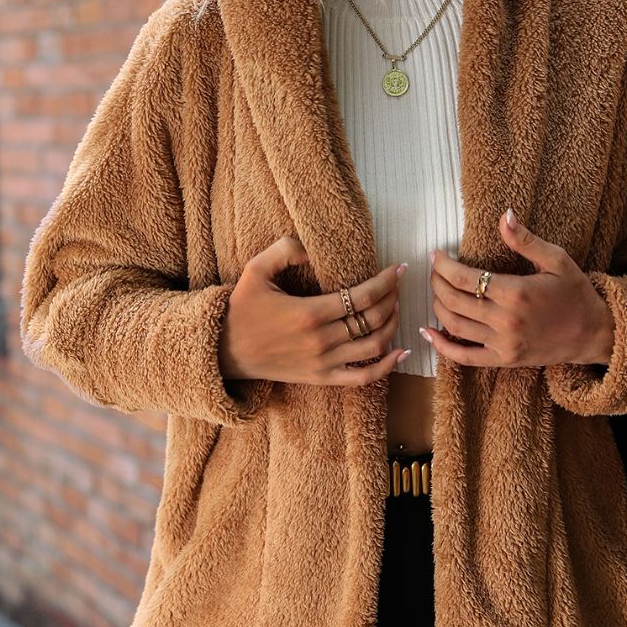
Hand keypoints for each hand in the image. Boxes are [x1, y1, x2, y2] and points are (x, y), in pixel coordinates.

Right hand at [220, 236, 410, 385]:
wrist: (225, 352)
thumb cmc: (241, 309)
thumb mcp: (255, 271)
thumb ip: (284, 250)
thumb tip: (312, 248)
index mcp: (309, 313)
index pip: (363, 296)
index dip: (386, 281)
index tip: (398, 269)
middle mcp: (321, 340)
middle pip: (373, 319)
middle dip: (392, 299)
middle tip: (396, 286)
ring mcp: (323, 363)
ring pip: (374, 345)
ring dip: (392, 326)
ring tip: (395, 309)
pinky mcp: (321, 378)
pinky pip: (363, 378)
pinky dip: (387, 366)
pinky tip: (400, 351)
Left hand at [422, 208, 615, 368]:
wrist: (593, 334)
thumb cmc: (575, 293)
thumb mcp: (557, 260)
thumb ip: (526, 241)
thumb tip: (504, 215)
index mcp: (516, 292)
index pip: (464, 278)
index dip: (443, 265)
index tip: (436, 254)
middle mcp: (505, 320)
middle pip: (454, 301)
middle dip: (436, 283)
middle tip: (434, 271)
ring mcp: (503, 344)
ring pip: (454, 326)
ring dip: (437, 307)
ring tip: (436, 292)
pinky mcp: (503, 360)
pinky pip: (464, 357)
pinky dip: (442, 346)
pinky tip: (429, 332)